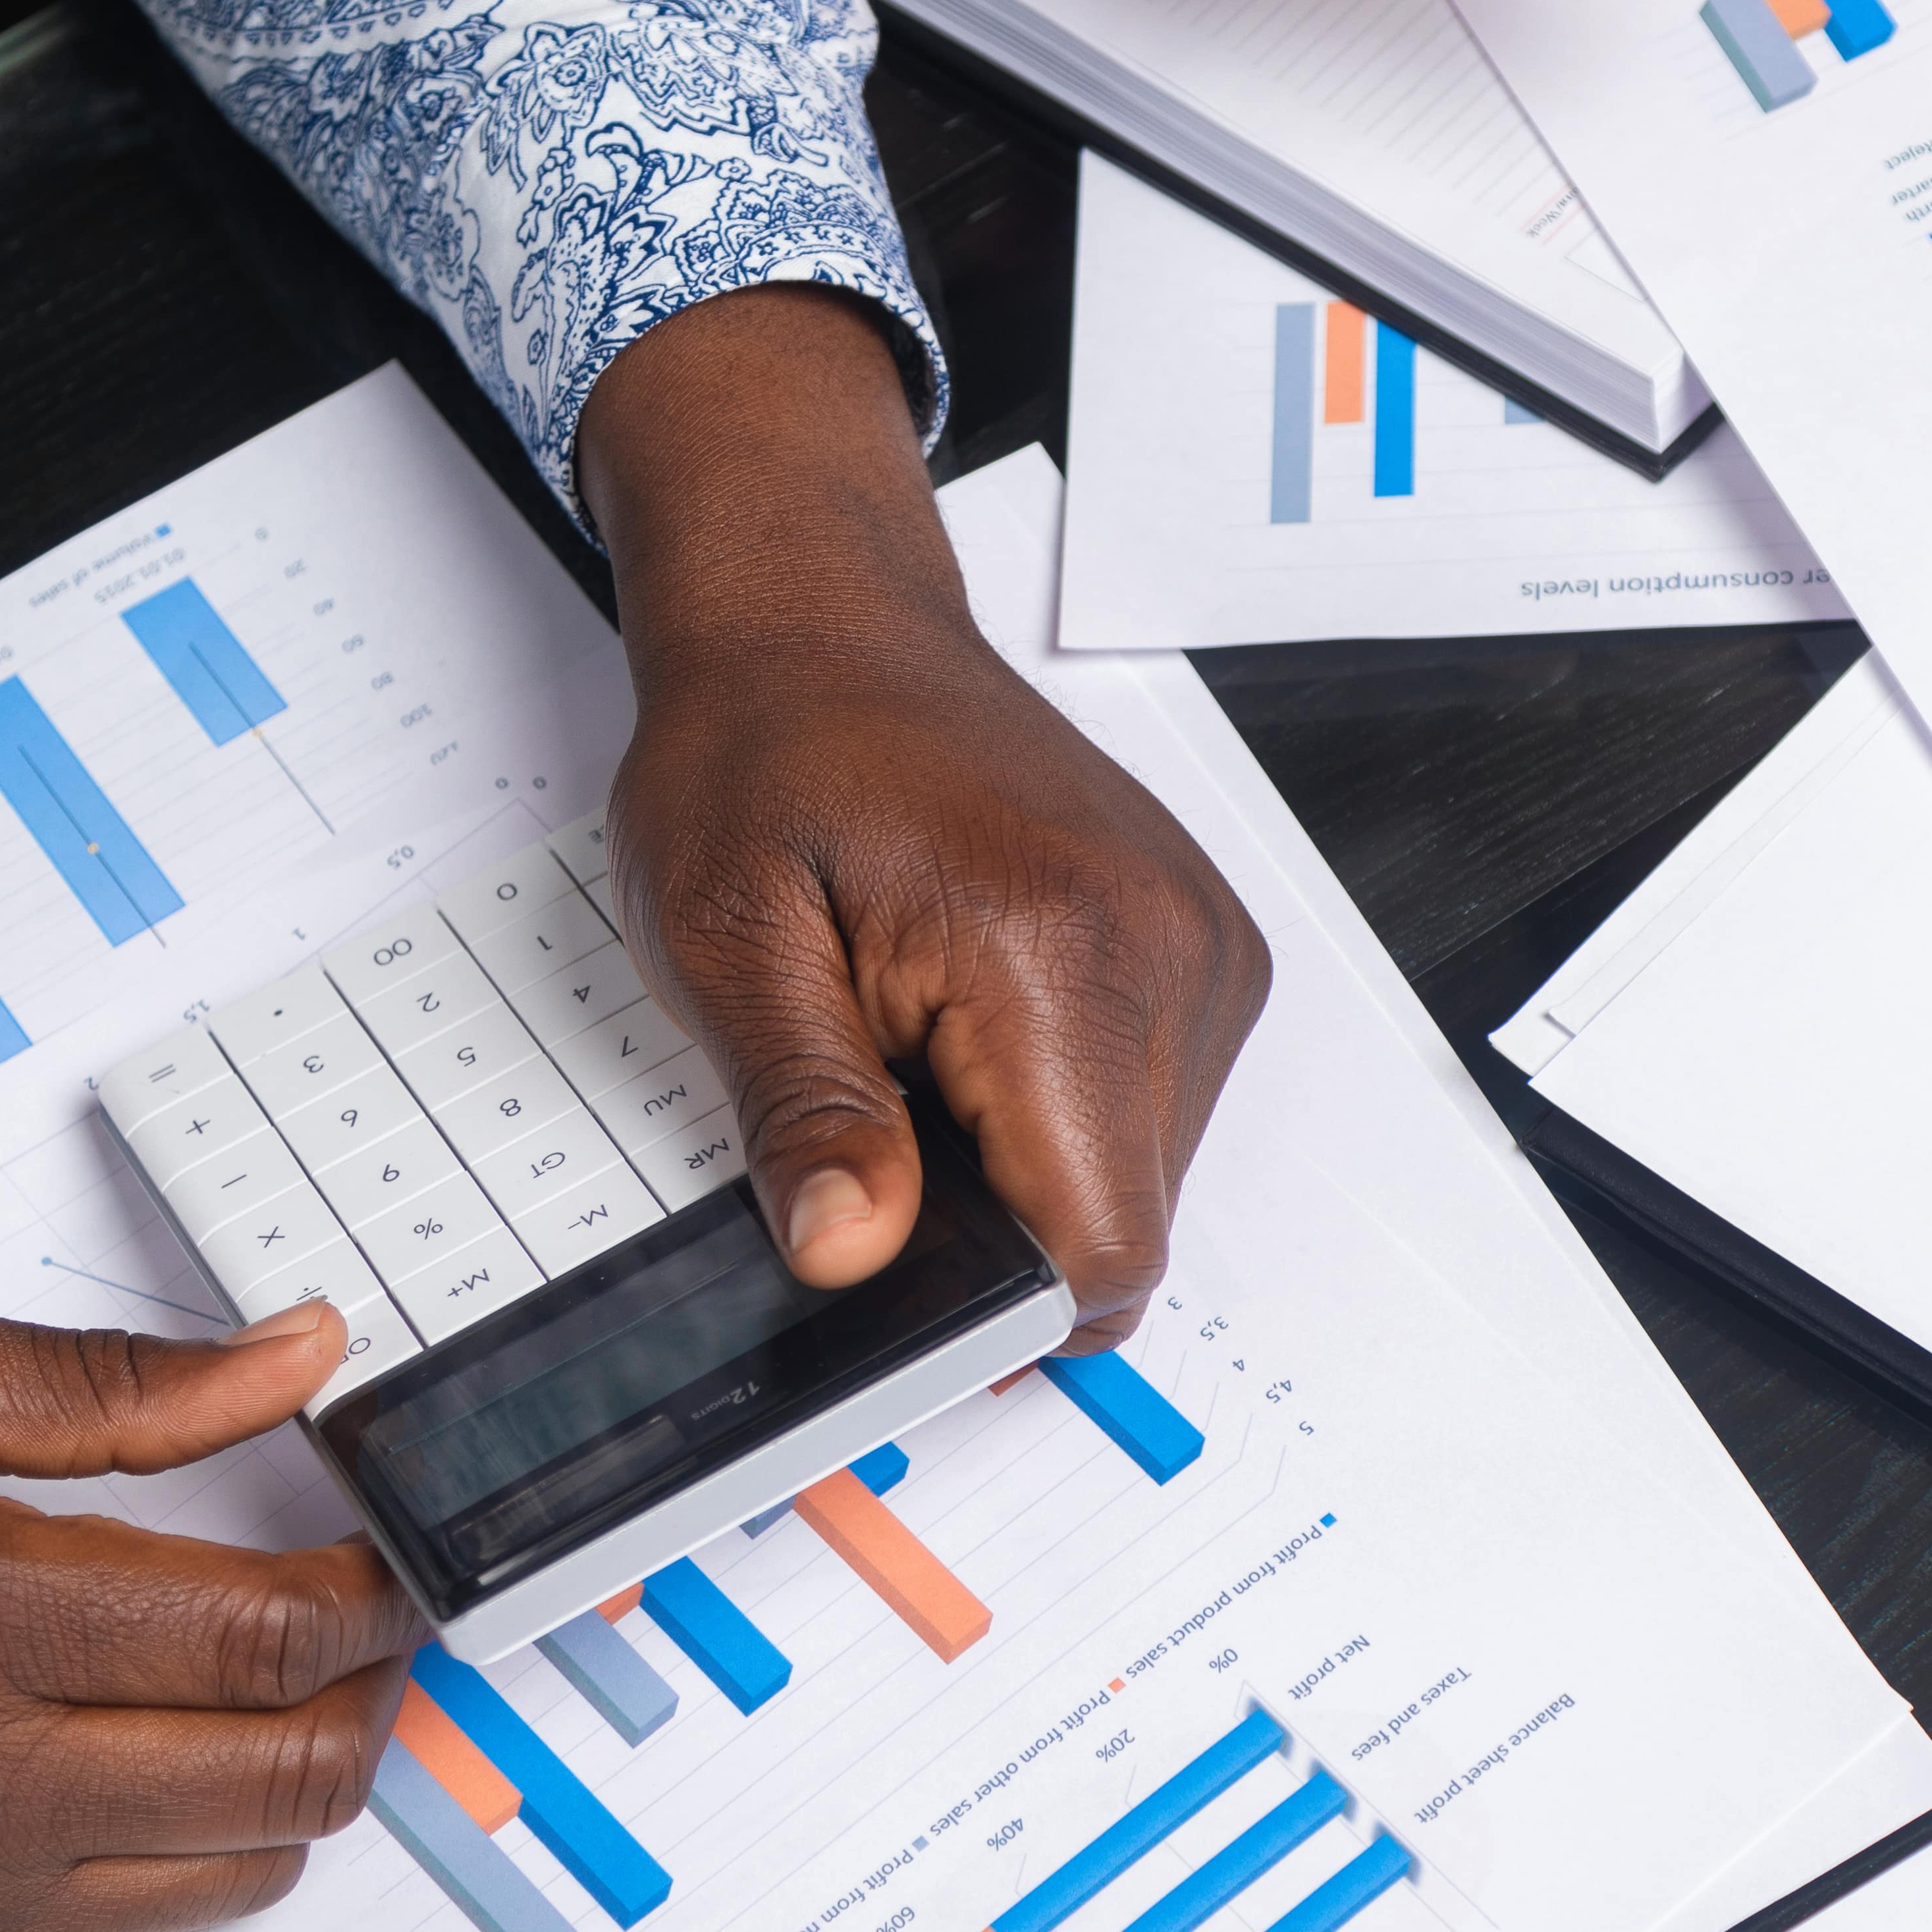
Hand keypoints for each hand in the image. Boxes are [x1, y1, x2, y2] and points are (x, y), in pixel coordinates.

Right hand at [0, 1294, 419, 1931]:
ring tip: (285, 1696)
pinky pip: (129, 1927)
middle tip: (368, 1628)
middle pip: (286, 1772)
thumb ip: (116, 1384)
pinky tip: (161, 1764)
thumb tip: (300, 1355)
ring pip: (236, 1869)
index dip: (372, 1593)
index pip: (264, 1633)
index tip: (390, 1555)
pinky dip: (186, 1849)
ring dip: (298, 1781)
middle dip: (367, 1693)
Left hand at [575, 288, 1269, 1344]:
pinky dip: (1056, 1107)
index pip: (1099, 1247)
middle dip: (993, 1221)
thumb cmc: (766, 748)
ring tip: (914, 1048)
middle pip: (1123, 1222)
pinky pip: (1151, 1106)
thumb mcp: (728, 939)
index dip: (994, 1312)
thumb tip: (853, 1255)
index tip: (899, 1277)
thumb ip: (803, 1111)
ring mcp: (1203, 942)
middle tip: (871, 1116)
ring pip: (1142, 1175)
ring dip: (1025, 1161)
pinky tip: (966, 1027)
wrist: (821, 619)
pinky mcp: (1201, 944)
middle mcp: (1171, 948)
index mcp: (1065, 951)